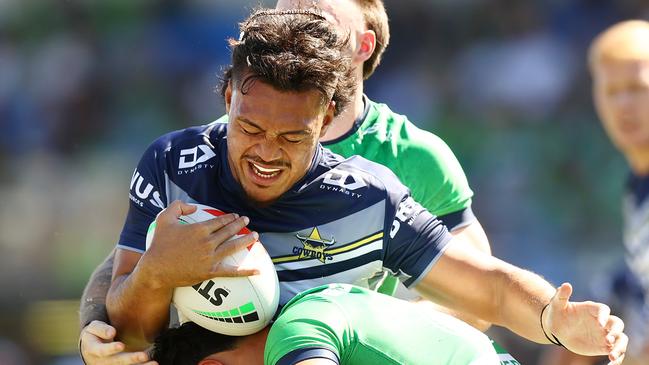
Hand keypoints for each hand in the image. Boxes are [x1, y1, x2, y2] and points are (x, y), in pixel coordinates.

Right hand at [80, 321, 156, 364]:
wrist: (91, 348)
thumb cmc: (94, 335)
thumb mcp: (92, 328)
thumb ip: (101, 329)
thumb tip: (112, 332)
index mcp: (93, 350)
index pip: (102, 351)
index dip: (111, 349)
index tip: (121, 345)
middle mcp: (102, 362)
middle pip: (117, 362)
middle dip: (131, 359)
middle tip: (144, 356)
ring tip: (154, 364)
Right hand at [140, 200, 258, 288]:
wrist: (156, 270)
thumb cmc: (159, 244)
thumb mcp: (164, 218)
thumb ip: (178, 207)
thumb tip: (194, 206)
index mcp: (199, 229)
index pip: (220, 221)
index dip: (230, 217)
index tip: (235, 216)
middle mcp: (208, 242)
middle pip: (229, 231)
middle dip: (240, 224)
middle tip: (247, 221)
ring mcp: (211, 258)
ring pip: (234, 246)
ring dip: (246, 240)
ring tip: (255, 235)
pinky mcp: (210, 272)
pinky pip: (232, 271)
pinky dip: (246, 271)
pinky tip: (257, 270)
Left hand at [543, 283, 626, 364]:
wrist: (557, 328)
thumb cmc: (556, 314)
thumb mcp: (556, 304)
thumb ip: (561, 295)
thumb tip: (566, 284)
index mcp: (592, 309)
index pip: (604, 309)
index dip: (603, 316)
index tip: (599, 324)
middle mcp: (602, 321)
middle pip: (617, 324)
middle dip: (616, 331)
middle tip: (608, 340)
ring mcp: (604, 333)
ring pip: (620, 338)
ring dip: (620, 347)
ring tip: (612, 356)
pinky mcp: (603, 346)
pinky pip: (615, 351)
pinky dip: (617, 358)